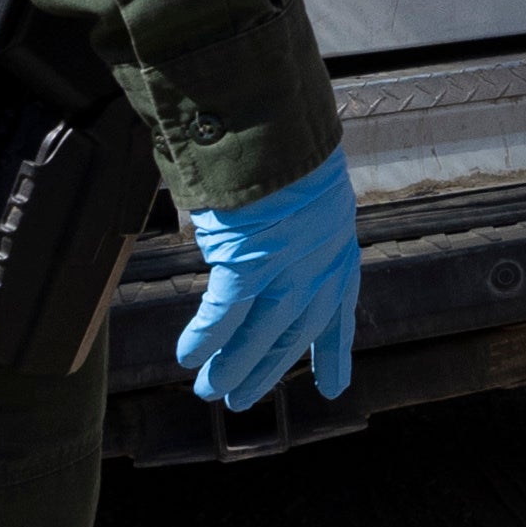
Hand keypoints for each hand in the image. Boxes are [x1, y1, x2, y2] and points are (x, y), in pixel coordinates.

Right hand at [174, 150, 359, 411]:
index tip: (332, 388)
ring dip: (231, 367)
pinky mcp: (249, 266)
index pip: (338, 314)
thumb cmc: (286, 147)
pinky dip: (205, 338)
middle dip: (265, 371)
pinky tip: (187, 357)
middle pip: (289, 334)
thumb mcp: (309, 190)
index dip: (332, 354)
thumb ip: (296, 223)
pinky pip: (223, 313)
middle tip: (241, 400)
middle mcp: (318, 269)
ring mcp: (285, 271)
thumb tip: (272, 235)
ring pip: (256, 335)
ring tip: (209, 393)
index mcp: (338, 251)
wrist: (279, 126)